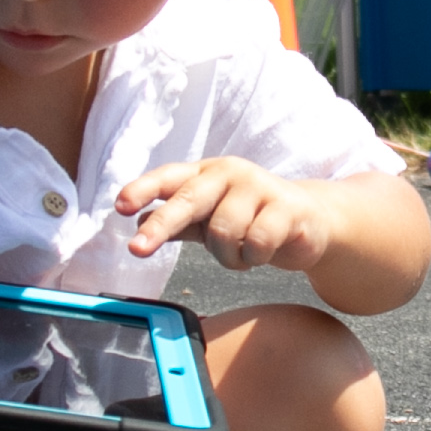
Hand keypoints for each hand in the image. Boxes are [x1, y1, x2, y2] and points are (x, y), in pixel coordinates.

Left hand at [117, 156, 338, 271]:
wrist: (311, 222)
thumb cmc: (253, 218)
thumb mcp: (210, 219)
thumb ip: (177, 222)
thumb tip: (136, 221)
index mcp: (206, 174)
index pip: (169, 178)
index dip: (143, 190)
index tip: (119, 207)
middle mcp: (229, 174)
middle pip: (188, 200)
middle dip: (160, 225)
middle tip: (137, 249)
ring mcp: (259, 187)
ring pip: (223, 232)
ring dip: (228, 256)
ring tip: (242, 255)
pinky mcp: (286, 206)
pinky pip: (256, 243)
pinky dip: (254, 257)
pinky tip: (263, 252)